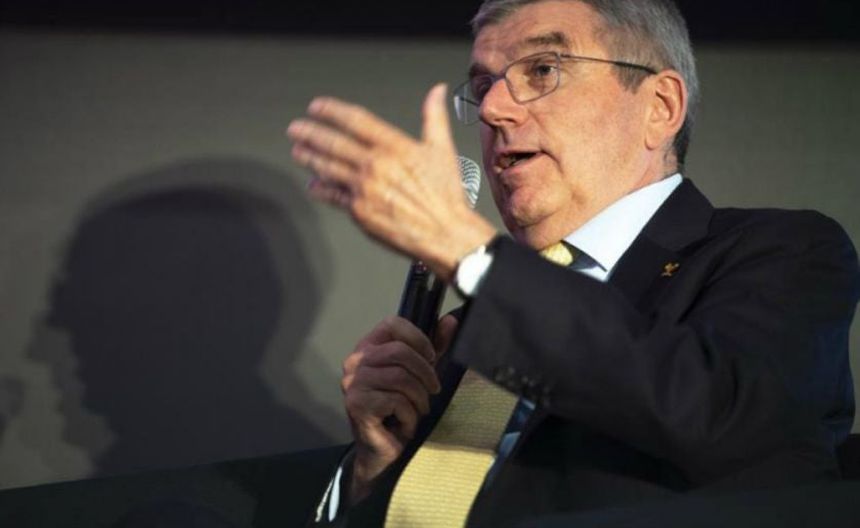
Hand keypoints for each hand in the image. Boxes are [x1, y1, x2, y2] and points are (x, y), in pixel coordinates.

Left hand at [287, 84, 495, 279]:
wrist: (445, 233)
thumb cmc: (445, 196)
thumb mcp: (442, 150)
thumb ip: (434, 117)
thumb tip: (436, 92)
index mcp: (395, 147)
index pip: (355, 120)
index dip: (331, 111)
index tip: (317, 107)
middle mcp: (376, 165)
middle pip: (334, 143)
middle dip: (310, 133)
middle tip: (296, 128)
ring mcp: (364, 189)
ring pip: (328, 168)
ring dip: (309, 157)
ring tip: (298, 151)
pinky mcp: (359, 211)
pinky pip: (332, 196)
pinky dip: (320, 189)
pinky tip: (313, 184)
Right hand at [342, 314, 457, 503]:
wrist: (383, 451)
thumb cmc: (400, 410)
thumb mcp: (421, 374)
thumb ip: (434, 348)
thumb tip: (451, 320)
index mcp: (368, 347)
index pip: (392, 323)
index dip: (418, 338)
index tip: (432, 357)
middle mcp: (355, 361)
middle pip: (399, 352)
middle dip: (425, 373)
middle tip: (433, 391)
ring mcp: (353, 383)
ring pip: (400, 377)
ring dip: (419, 398)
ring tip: (418, 410)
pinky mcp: (357, 405)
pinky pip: (396, 401)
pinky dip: (410, 415)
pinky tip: (406, 424)